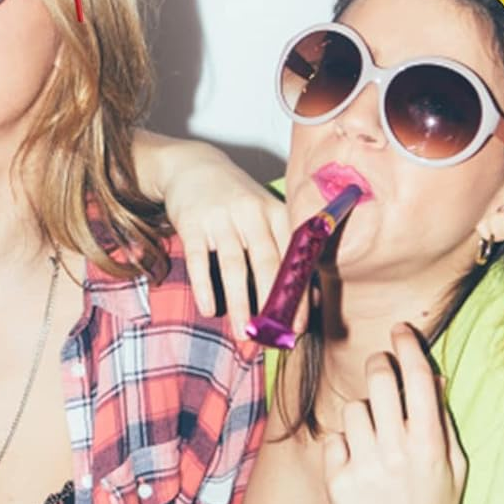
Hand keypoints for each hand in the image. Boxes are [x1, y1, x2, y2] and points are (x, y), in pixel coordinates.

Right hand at [134, 131, 288, 332]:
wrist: (193, 166)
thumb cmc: (236, 200)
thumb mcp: (265, 216)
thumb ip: (286, 251)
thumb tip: (310, 298)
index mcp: (276, 213)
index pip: (292, 260)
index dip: (296, 296)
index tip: (297, 328)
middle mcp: (252, 214)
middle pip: (267, 264)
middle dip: (270, 305)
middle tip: (271, 337)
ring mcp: (221, 218)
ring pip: (234, 267)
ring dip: (239, 303)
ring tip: (241, 333)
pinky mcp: (192, 223)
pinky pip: (198, 260)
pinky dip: (203, 286)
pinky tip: (208, 309)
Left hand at [322, 324, 466, 503]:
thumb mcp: (453, 468)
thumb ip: (442, 421)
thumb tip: (431, 377)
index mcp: (431, 444)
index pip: (418, 379)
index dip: (408, 346)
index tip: (400, 330)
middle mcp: (398, 451)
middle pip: (378, 380)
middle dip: (379, 366)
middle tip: (381, 369)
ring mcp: (366, 466)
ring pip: (353, 409)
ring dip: (362, 415)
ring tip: (374, 440)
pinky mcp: (338, 481)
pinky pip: (335, 442)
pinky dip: (344, 448)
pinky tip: (358, 468)